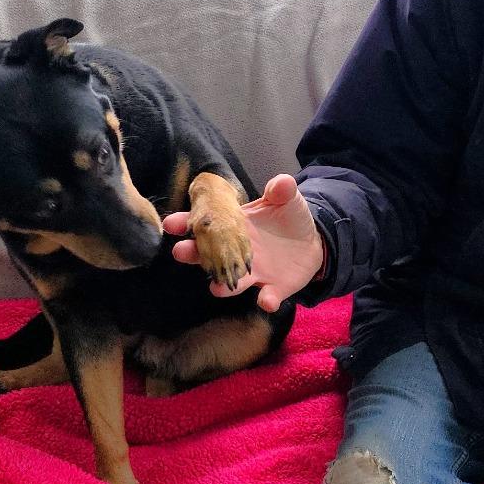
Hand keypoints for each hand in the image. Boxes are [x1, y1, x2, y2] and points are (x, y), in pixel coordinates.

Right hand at [163, 173, 324, 312]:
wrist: (312, 241)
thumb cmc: (290, 217)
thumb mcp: (286, 199)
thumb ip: (281, 189)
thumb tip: (281, 182)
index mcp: (234, 228)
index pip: (205, 225)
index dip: (185, 223)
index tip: (171, 223)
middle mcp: (236, 254)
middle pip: (207, 257)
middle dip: (192, 255)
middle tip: (179, 251)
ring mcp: (253, 274)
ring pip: (232, 285)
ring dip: (224, 287)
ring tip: (216, 287)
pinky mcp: (274, 289)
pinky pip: (268, 298)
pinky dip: (267, 301)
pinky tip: (266, 301)